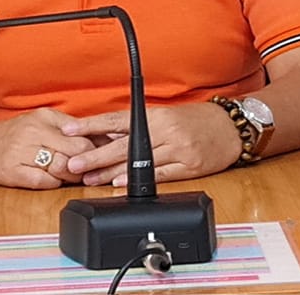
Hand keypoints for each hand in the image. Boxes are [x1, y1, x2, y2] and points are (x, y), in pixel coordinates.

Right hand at [0, 108, 99, 189]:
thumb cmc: (11, 136)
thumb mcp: (39, 122)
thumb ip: (67, 128)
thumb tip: (102, 138)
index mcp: (43, 117)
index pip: (82, 131)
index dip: (99, 145)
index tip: (109, 153)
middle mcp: (33, 131)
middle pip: (77, 149)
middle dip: (89, 163)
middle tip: (93, 170)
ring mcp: (22, 152)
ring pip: (62, 166)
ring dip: (73, 176)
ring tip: (74, 177)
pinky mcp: (12, 172)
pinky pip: (44, 181)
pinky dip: (54, 184)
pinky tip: (54, 181)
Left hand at [59, 102, 243, 186]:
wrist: (231, 127)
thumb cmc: (196, 120)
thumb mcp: (166, 115)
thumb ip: (139, 125)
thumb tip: (107, 134)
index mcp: (155, 115)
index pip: (116, 120)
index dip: (91, 125)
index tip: (69, 130)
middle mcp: (163, 130)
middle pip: (122, 144)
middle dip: (94, 154)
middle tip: (73, 163)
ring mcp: (177, 148)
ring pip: (137, 162)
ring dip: (110, 172)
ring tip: (89, 179)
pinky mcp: (189, 166)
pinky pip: (160, 174)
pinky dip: (139, 180)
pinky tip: (120, 185)